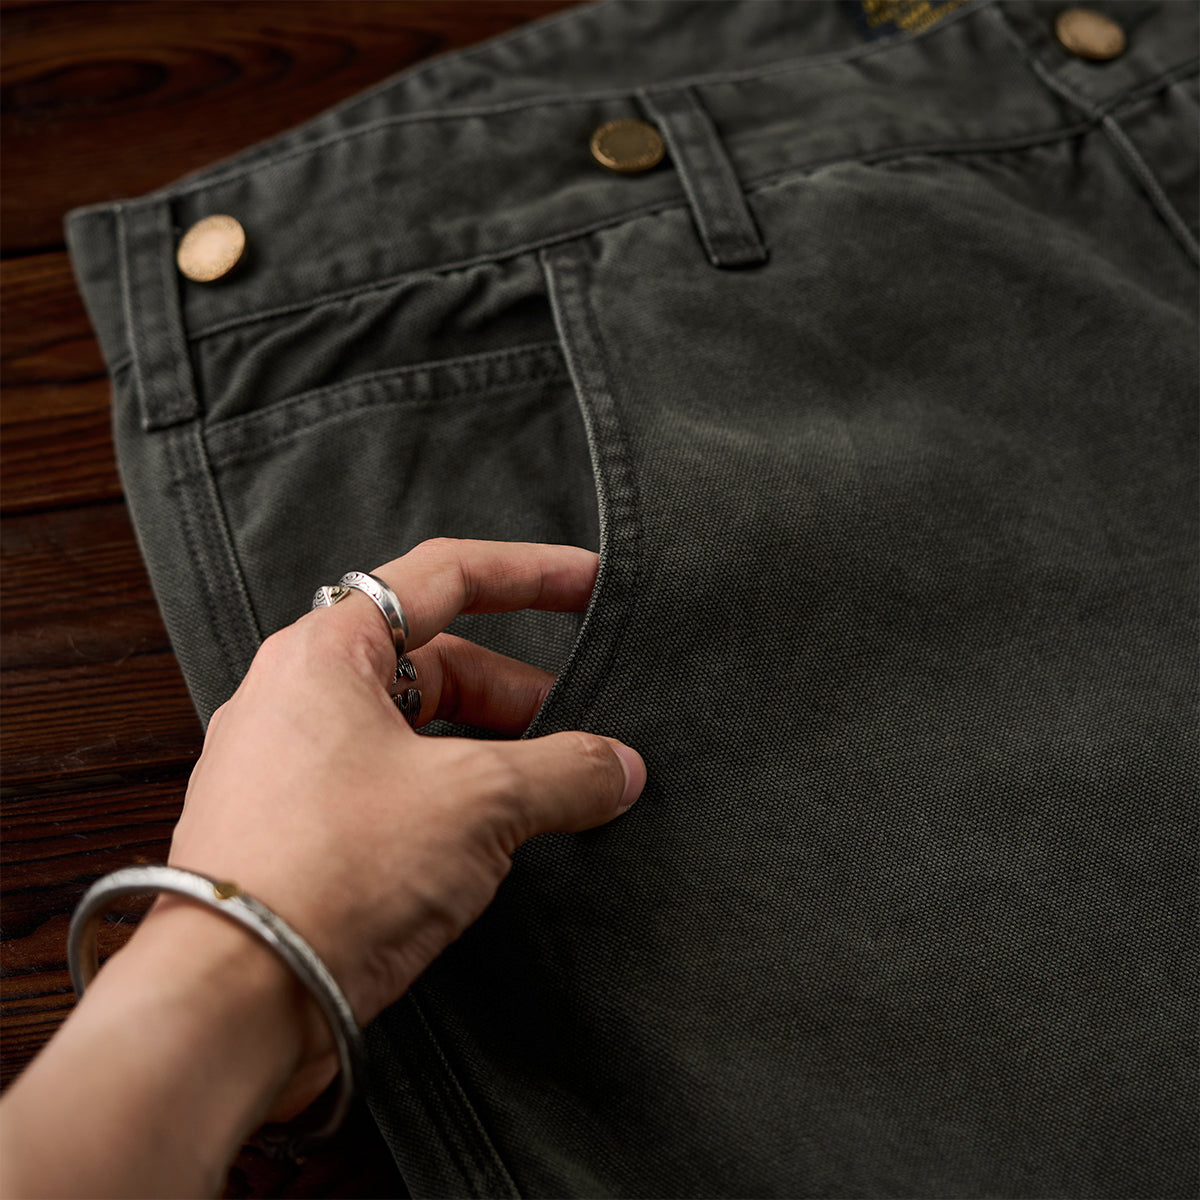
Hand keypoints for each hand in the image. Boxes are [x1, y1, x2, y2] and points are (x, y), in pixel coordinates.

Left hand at [167, 537, 645, 1113]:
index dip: (531, 574)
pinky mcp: (299, 837)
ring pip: (416, 736)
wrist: (234, 1003)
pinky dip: (455, 803)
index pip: (445, 576)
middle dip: (520, 696)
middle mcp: (299, 699)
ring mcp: (293, 771)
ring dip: (492, 758)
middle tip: (587, 738)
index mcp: (326, 651)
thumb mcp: (478, 801)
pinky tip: (498, 844)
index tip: (591, 585)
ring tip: (554, 798)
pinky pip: (394, 793)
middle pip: (436, 664)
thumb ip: (565, 770)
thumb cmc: (333, 870)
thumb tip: (621, 767)